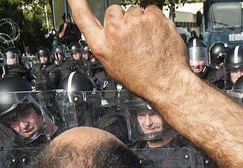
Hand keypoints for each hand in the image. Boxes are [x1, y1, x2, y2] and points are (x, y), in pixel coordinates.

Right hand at [68, 0, 191, 100]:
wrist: (166, 84)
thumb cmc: (142, 79)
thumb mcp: (113, 65)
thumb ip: (108, 44)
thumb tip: (109, 30)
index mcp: (102, 45)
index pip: (83, 18)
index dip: (76, 3)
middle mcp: (115, 30)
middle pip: (114, 10)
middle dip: (123, 20)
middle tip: (133, 37)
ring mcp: (135, 22)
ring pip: (134, 10)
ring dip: (140, 21)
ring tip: (146, 40)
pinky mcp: (153, 17)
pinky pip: (151, 10)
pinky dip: (154, 20)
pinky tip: (156, 35)